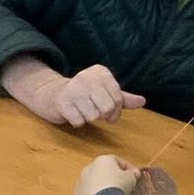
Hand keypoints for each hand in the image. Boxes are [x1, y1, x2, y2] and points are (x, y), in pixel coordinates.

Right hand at [18, 63, 144, 128]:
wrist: (51, 94)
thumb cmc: (83, 94)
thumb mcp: (103, 92)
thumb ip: (123, 98)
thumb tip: (143, 101)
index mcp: (100, 72)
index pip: (118, 98)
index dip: (117, 110)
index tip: (109, 111)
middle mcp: (86, 77)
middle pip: (107, 108)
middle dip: (105, 116)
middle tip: (98, 114)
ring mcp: (73, 89)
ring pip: (94, 116)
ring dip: (89, 118)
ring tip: (83, 111)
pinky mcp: (62, 102)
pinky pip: (79, 121)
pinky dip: (78, 122)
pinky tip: (73, 114)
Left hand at [74, 154, 141, 194]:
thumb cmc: (118, 186)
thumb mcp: (131, 178)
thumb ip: (133, 173)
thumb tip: (134, 173)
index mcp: (102, 160)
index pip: (117, 160)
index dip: (128, 168)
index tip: (135, 175)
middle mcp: (89, 168)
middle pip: (103, 171)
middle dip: (114, 177)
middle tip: (124, 186)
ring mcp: (81, 181)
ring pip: (94, 182)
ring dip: (103, 187)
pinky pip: (88, 194)